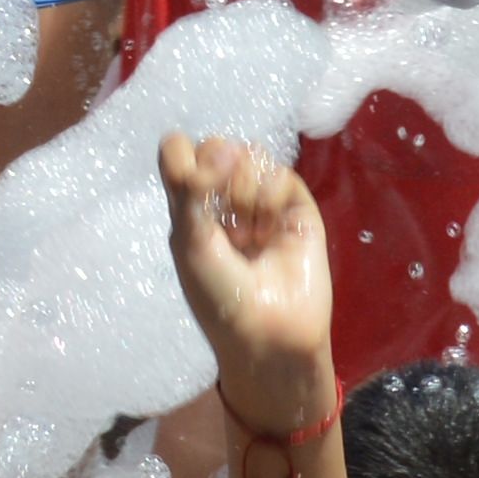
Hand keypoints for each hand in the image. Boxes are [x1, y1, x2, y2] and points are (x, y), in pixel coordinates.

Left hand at [161, 131, 336, 439]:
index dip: (185, 156)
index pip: (180, 152)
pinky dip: (271, 193)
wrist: (268, 332)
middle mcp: (224, 200)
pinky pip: (281, 174)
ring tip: (249, 230)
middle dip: (219, 170)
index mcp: (189, 206)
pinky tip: (270, 224)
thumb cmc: (217, 293)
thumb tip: (222, 146)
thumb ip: (190, 188)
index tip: (190, 183)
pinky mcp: (297, 210)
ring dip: (246, 188)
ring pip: (251, 156)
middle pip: (218, 146)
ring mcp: (261, 204)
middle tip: (224, 210)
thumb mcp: (189, 241)